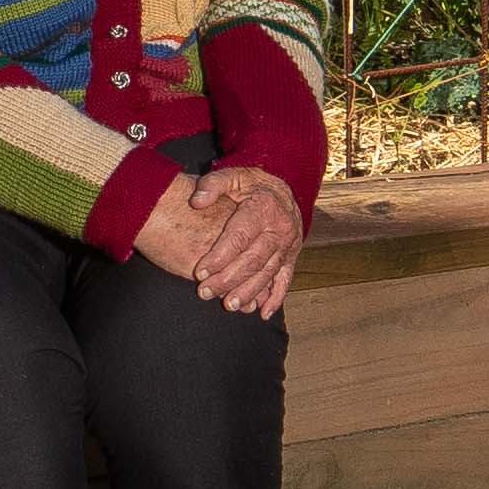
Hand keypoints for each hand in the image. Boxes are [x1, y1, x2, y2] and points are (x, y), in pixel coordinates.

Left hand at [193, 172, 308, 319]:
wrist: (283, 190)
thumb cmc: (251, 185)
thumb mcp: (232, 176)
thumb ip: (212, 185)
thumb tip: (196, 202)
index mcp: (263, 208)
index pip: (239, 236)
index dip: (219, 256)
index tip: (200, 271)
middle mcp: (280, 229)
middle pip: (253, 259)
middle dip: (228, 279)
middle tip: (205, 292)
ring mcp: (288, 245)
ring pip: (267, 273)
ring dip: (248, 292)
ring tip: (228, 304)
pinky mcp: (291, 257)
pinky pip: (285, 280)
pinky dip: (275, 298)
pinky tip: (261, 313)